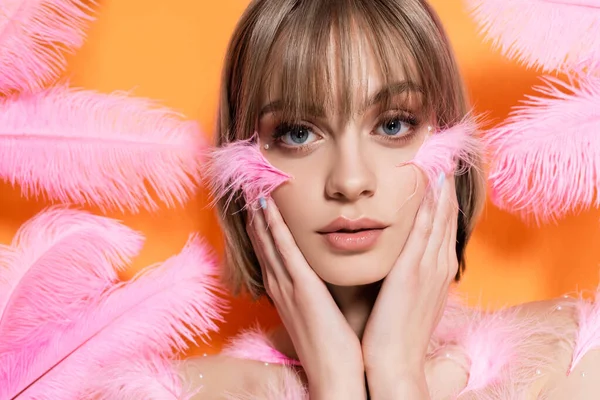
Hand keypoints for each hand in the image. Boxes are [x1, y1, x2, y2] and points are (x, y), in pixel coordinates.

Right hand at [246, 197, 365, 399]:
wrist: (335, 374)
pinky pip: (284, 251)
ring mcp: (287, 286)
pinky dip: (274, 228)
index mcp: (286, 290)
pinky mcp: (301, 288)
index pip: (270, 250)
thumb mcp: (321, 312)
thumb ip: (318, 290)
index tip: (259, 199)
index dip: (262, 224)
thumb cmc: (333, 346)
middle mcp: (280, 285)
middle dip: (254, 213)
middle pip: (262, 241)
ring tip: (251, 186)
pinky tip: (267, 207)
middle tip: (248, 185)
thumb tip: (324, 273)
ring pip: (268, 241)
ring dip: (258, 213)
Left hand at [361, 174, 458, 398]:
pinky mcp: (413, 272)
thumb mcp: (410, 298)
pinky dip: (431, 205)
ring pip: (440, 217)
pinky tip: (430, 182)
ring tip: (440, 156)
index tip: (441, 171)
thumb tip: (405, 258)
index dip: (445, 197)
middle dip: (446, 184)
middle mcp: (438, 265)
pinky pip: (425, 230)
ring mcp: (429, 267)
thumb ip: (410, 274)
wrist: (395, 361)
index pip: (444, 225)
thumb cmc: (397, 332)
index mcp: (437, 271)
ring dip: (441, 186)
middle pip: (447, 215)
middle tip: (445, 153)